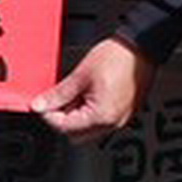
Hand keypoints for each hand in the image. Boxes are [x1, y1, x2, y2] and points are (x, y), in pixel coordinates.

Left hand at [34, 34, 151, 139]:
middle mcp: (112, 123)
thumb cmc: (118, 57)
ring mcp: (120, 119)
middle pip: (76, 134)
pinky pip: (101, 121)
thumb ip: (58, 94)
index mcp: (101, 117)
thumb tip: (40, 105)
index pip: (64, 127)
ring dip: (77, 116)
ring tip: (76, 92)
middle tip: (58, 99)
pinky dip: (90, 112)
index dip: (49, 115)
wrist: (141, 47)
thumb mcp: (80, 75)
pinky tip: (88, 94)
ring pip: (88, 129)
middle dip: (63, 118)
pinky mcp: (124, 112)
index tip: (42, 104)